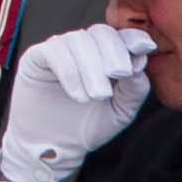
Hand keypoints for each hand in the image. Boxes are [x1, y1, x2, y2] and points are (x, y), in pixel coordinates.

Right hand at [0, 24, 157, 181]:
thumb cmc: (86, 128)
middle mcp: (83, 48)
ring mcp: (59, 50)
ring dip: (91, 68)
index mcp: (105, 56)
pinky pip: (54, 52)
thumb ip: (134, 90)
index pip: (121, 36)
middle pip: (101, 33)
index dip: (133, 37)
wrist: (53, 148)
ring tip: (95, 96)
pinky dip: (69, 72)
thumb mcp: (120, 112)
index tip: (145, 47)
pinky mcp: (36, 57)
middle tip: (119, 75)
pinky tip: (77, 95)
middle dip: (114, 53)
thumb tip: (140, 63)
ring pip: (78, 41)